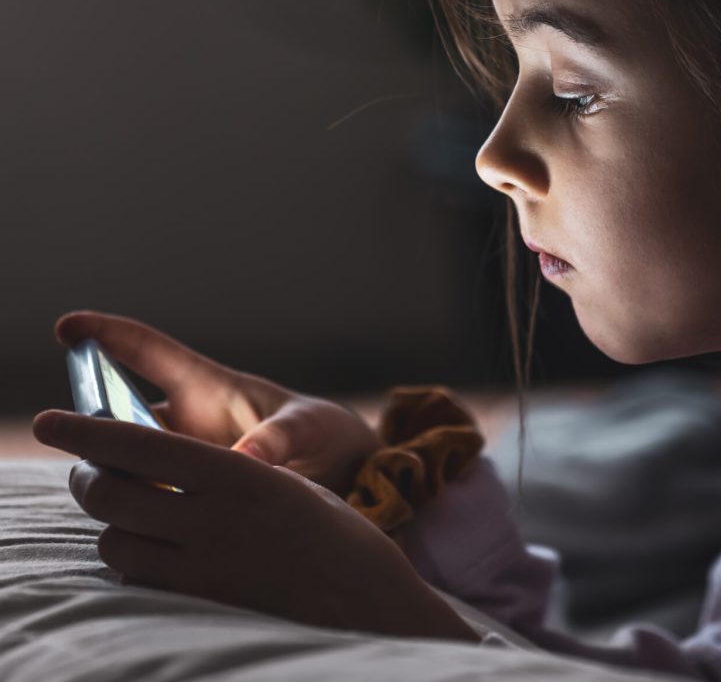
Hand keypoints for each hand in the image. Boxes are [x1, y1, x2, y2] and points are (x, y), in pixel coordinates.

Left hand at [31, 410, 478, 641]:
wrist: (365, 596)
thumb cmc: (330, 527)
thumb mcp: (283, 482)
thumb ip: (224, 470)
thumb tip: (162, 459)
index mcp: (237, 473)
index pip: (139, 444)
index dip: (86, 431)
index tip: (50, 422)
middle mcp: (213, 519)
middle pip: (111, 493)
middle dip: (86, 477)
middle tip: (86, 470)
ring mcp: (203, 568)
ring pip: (114, 541)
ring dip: (109, 523)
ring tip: (124, 511)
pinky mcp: (200, 605)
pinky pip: (138, 579)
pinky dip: (130, 558)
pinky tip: (149, 547)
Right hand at [53, 310, 380, 496]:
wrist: (340, 476)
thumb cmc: (320, 434)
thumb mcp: (306, 429)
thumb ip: (277, 440)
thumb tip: (247, 461)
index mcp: (209, 387)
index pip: (148, 352)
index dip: (106, 335)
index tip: (66, 327)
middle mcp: (185, 421)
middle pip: (118, 414)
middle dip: (92, 423)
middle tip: (78, 439)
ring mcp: (180, 459)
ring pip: (125, 459)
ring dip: (113, 470)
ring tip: (117, 489)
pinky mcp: (184, 494)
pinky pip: (144, 497)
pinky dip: (137, 506)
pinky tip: (144, 527)